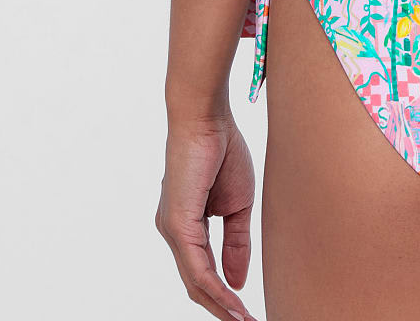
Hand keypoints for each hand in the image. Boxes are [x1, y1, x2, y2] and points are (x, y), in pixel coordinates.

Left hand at [156, 112, 256, 320]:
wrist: (207, 117)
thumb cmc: (222, 149)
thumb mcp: (238, 203)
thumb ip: (236, 242)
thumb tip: (238, 282)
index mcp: (186, 226)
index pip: (203, 272)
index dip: (224, 296)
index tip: (247, 314)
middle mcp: (174, 233)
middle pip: (197, 285)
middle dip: (222, 309)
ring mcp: (172, 230)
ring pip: (195, 282)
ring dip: (221, 306)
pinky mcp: (177, 225)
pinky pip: (197, 268)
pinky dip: (216, 289)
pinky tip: (234, 302)